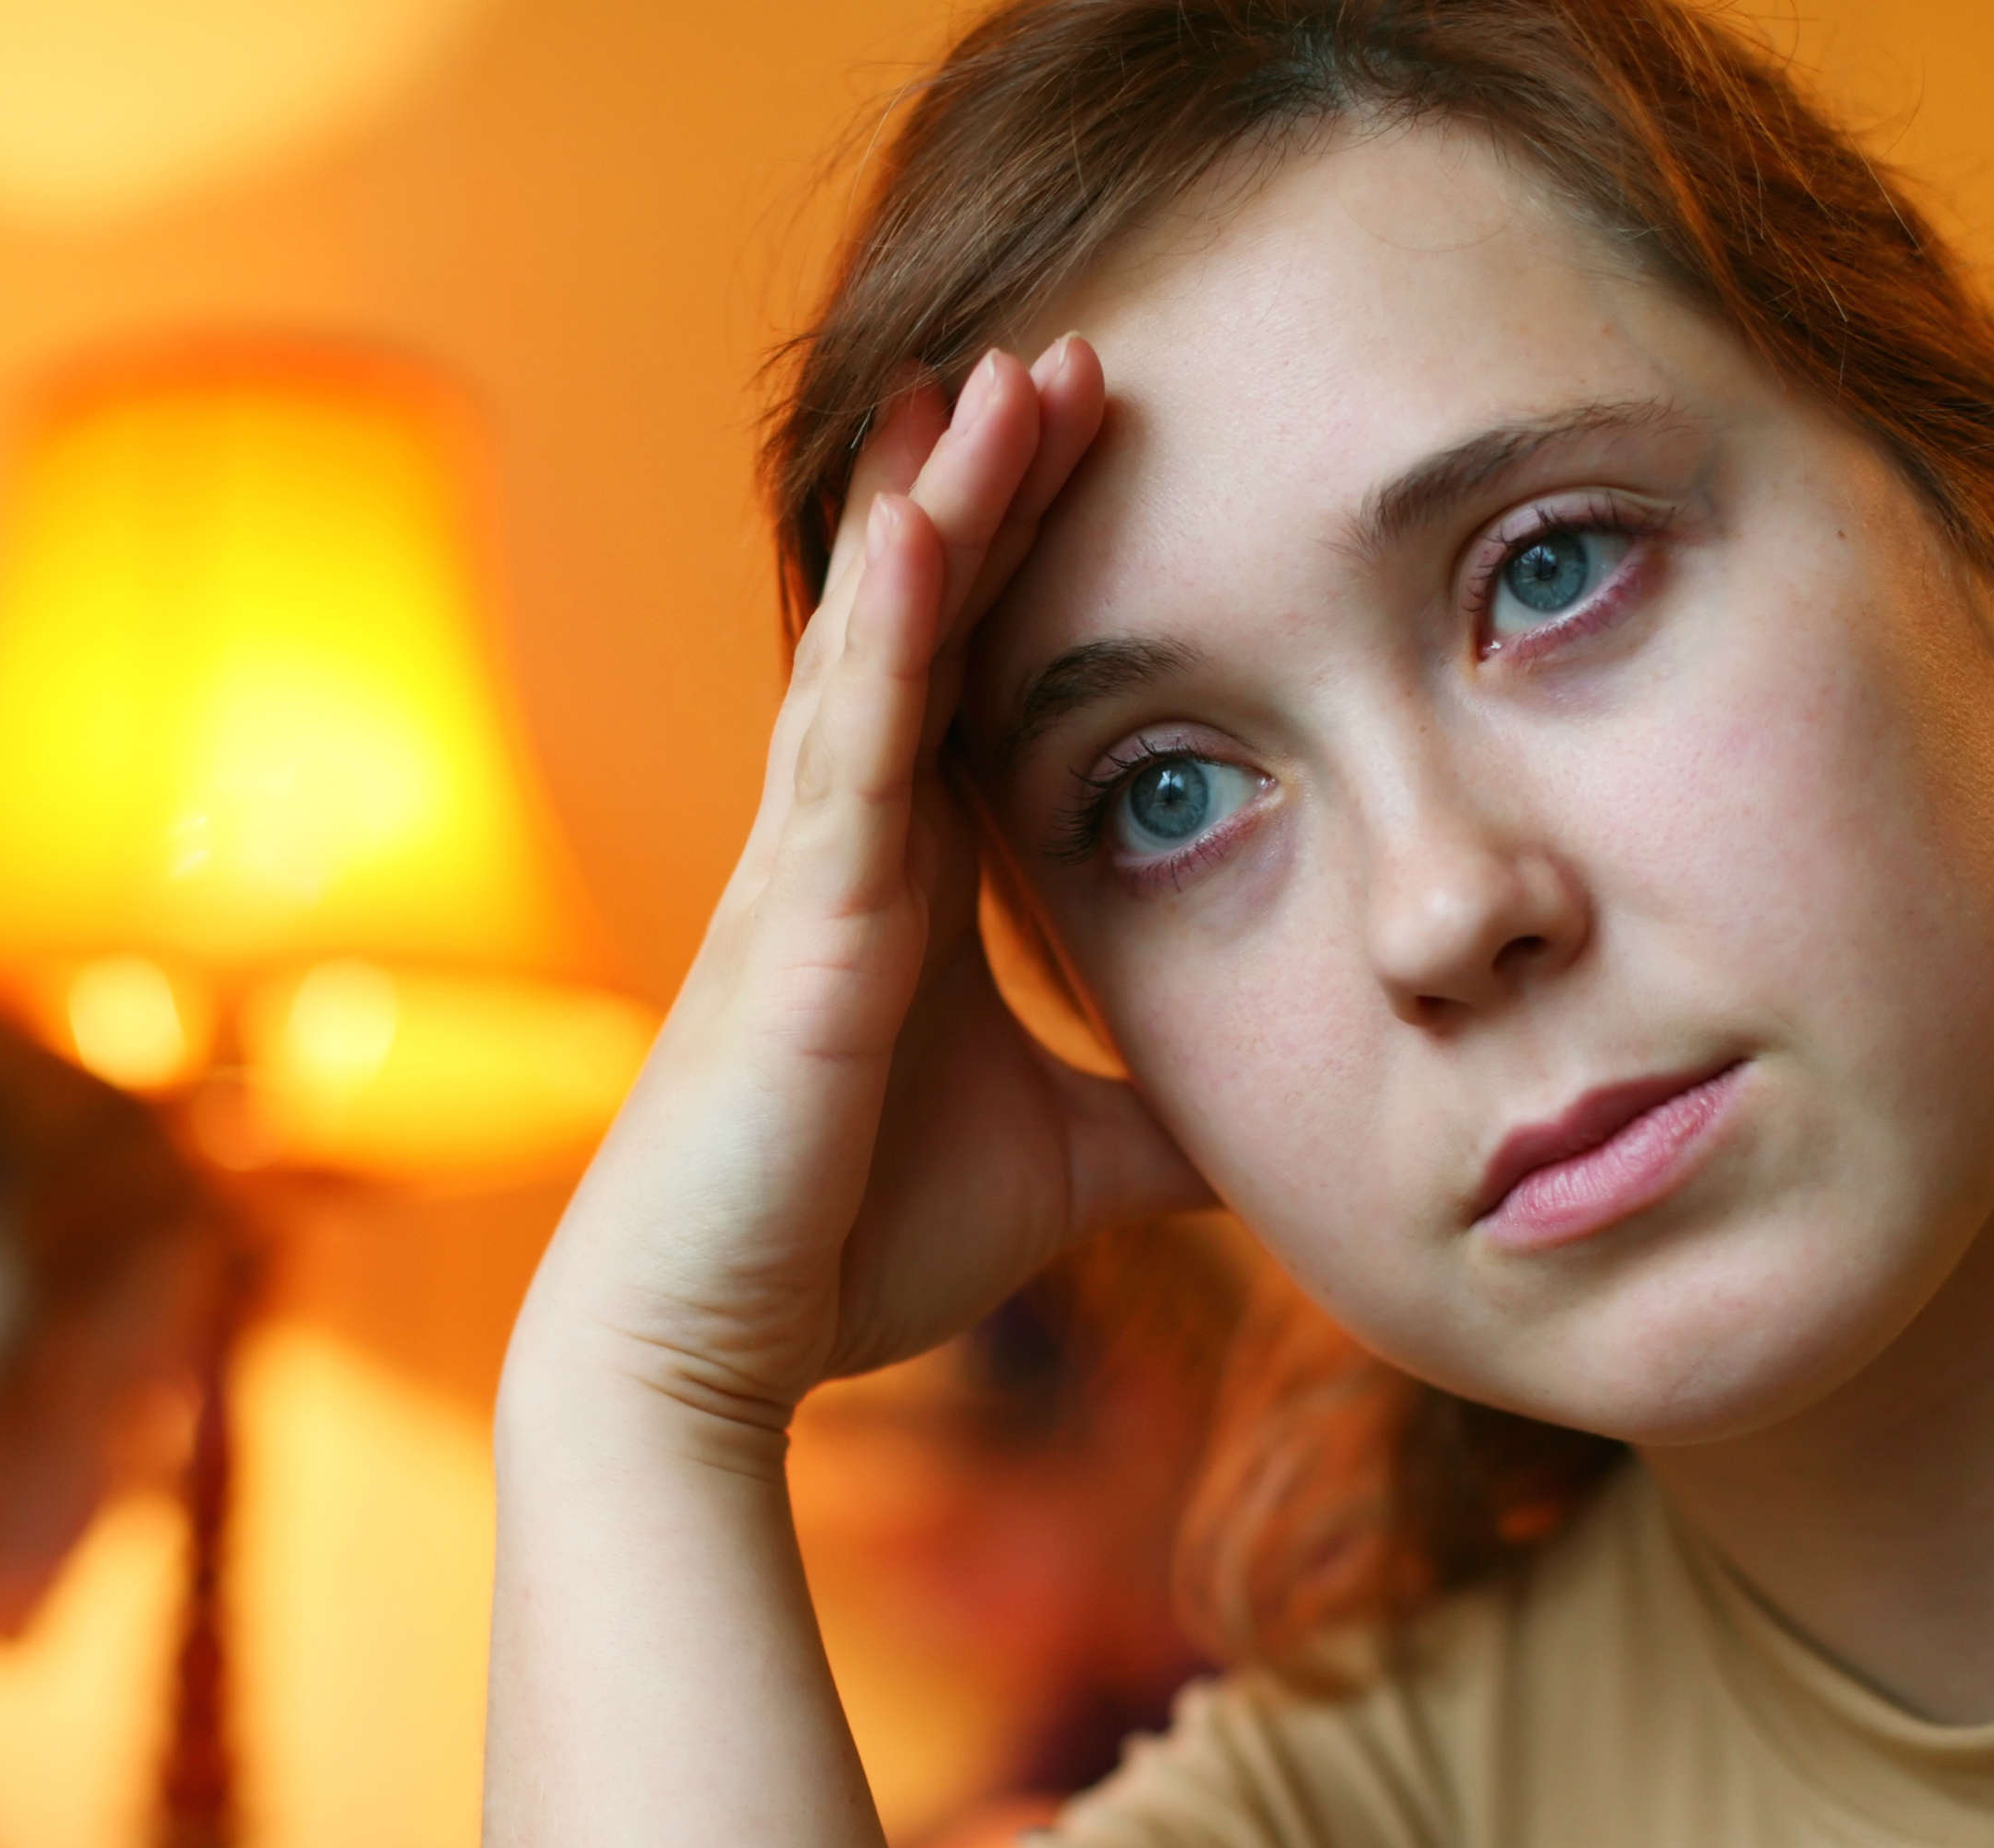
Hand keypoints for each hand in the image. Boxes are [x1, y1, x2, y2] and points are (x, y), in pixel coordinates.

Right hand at [512, 336, 1208, 1453]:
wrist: (711, 1351)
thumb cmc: (852, 1248)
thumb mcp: (1065, 1167)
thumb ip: (1157, 1121)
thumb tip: (1282, 1114)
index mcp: (902, 885)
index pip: (974, 679)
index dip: (1025, 559)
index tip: (1091, 441)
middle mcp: (846, 849)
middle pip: (923, 626)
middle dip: (988, 486)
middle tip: (1062, 350)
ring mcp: (810, 874)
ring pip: (878, 651)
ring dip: (939, 512)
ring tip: (997, 374)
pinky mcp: (796, 928)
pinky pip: (846, 751)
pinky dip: (882, 634)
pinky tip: (916, 525)